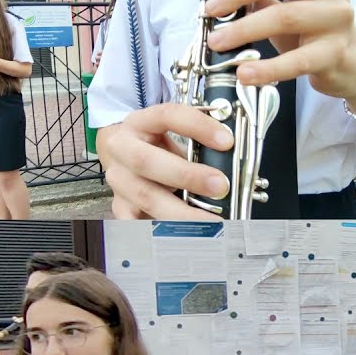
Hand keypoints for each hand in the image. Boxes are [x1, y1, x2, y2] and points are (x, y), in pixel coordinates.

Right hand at [99, 106, 234, 218]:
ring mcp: (119, 178)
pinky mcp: (120, 204)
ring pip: (145, 196)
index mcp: (141, 122)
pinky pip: (135, 222)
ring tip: (212, 223)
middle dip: (187, 176)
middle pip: (147, 161)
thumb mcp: (172, 133)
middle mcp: (123, 149)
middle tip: (220, 187)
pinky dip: (159, 231)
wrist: (120, 153)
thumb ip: (199, 143)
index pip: (168, 116)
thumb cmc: (155, 144)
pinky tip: (183, 238)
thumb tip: (236, 163)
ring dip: (181, 211)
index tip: (227, 142)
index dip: (198, 126)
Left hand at [201, 0, 355, 105]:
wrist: (352, 69)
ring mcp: (337, 19)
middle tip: (212, 10)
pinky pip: (297, 60)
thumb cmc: (314, 35)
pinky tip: (246, 73)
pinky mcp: (336, 52)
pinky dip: (267, 68)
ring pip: (285, 16)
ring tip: (219, 43)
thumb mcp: (287, 7)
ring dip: (244, 30)